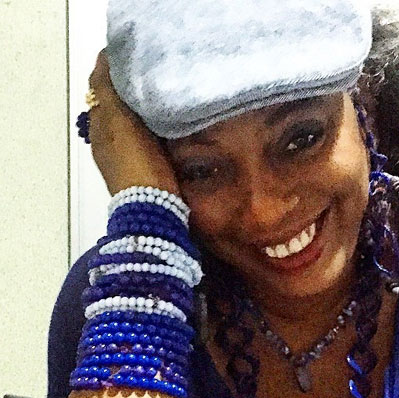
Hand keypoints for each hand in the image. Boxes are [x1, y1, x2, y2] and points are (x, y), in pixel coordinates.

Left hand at [88, 49, 179, 195]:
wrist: (151, 207)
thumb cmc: (136, 162)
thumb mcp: (120, 121)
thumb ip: (110, 92)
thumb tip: (106, 61)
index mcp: (100, 124)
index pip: (99, 86)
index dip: (109, 66)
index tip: (129, 50)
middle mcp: (106, 138)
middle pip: (111, 102)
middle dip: (124, 83)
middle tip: (146, 67)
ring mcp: (122, 154)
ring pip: (125, 118)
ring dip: (136, 103)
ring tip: (156, 89)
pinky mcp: (140, 165)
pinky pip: (139, 134)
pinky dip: (145, 121)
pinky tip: (160, 119)